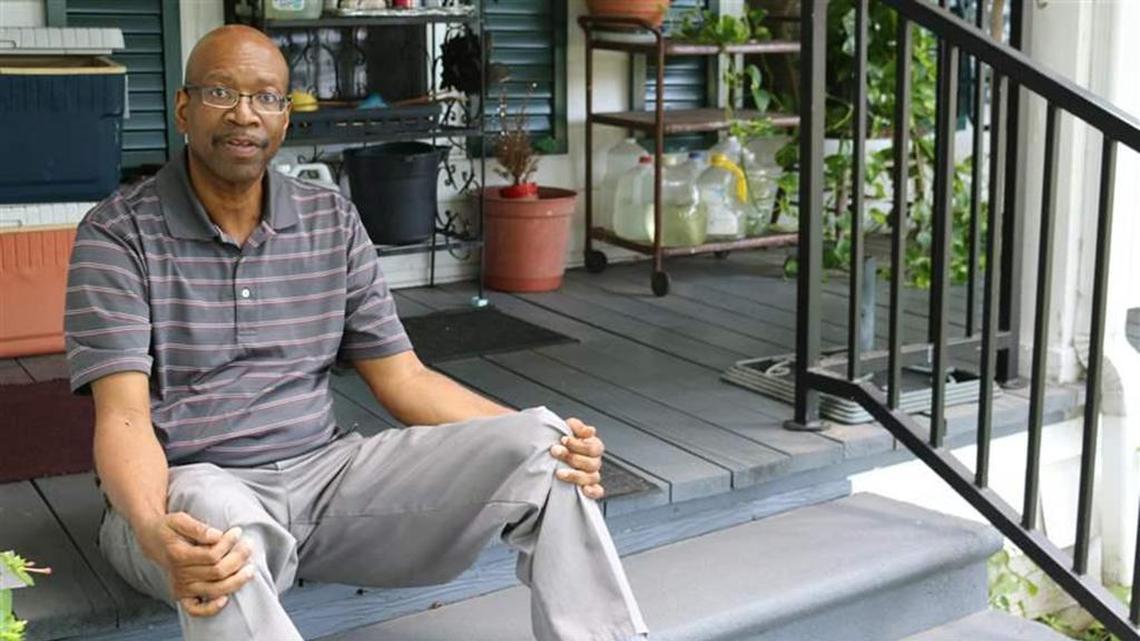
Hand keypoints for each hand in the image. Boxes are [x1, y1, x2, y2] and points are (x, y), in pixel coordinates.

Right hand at [135, 513, 254, 616]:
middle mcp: (179, 574)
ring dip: (236, 581)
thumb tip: (216, 535)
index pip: (211, 555)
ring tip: (250, 568)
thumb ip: (197, 527)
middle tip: (249, 545)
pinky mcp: (183, 595)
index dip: (228, 543)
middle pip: (217, 572)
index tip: (237, 531)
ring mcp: (181, 587)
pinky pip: (196, 609)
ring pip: (214, 590)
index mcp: (178, 555)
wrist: (153, 541)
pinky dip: (211, 608)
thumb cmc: (170, 529)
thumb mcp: (179, 520)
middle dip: (238, 558)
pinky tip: (225, 599)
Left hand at [549, 418, 605, 499]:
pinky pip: (597, 492)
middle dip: (571, 457)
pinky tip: (583, 490)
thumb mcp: (567, 429)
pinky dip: (592, 491)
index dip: (578, 444)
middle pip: (591, 463)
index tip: (563, 440)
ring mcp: (592, 475)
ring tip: (559, 472)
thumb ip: (577, 426)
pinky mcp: (589, 488)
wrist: (551, 454)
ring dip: (575, 475)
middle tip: (556, 452)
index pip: (592, 447)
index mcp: (593, 446)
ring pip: (592, 477)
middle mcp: (594, 461)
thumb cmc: (561, 443)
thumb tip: (590, 430)